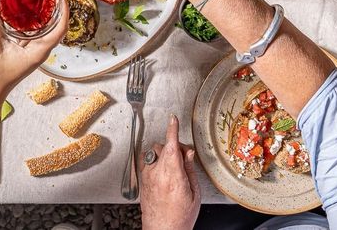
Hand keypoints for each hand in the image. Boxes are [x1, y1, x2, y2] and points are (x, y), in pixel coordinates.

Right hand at [0, 0, 67, 99]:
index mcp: (38, 52)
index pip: (60, 29)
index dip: (64, 11)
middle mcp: (39, 52)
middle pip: (56, 27)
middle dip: (57, 9)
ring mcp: (33, 53)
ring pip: (46, 30)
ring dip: (47, 15)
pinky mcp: (26, 52)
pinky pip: (35, 34)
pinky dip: (35, 22)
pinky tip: (27, 12)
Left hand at [140, 115, 199, 229]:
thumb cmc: (180, 217)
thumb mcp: (194, 193)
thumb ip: (190, 169)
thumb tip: (188, 153)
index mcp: (173, 175)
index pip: (172, 145)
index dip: (172, 129)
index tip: (173, 119)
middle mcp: (157, 173)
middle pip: (163, 147)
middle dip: (174, 147)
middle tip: (185, 159)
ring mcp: (147, 177)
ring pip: (153, 153)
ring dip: (164, 154)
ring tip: (173, 167)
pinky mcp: (142, 181)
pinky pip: (148, 162)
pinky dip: (156, 162)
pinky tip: (164, 173)